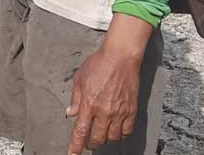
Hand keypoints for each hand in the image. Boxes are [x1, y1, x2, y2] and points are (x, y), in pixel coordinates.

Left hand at [66, 14, 151, 153]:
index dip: (76, 146)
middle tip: (88, 142)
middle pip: (97, 138)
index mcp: (89, 104)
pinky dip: (120, 134)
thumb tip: (71, 113)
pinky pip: (126, 131)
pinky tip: (116, 131)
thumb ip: (76, 99)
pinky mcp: (131, 110)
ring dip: (105, 139)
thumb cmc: (99, 64)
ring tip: (101, 135)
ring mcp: (119, 112)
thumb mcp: (79, 79)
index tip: (73, 154)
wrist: (120, 57)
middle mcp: (104, 111)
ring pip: (112, 138)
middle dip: (90, 144)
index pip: (81, 132)